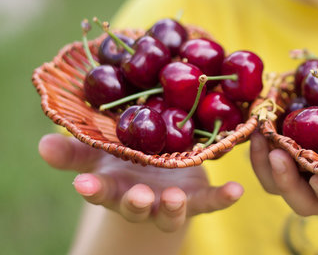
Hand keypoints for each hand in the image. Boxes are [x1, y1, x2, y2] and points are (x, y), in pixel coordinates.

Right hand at [39, 133, 243, 231]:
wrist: (158, 174)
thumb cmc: (125, 159)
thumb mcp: (99, 153)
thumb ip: (73, 151)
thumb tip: (42, 144)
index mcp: (117, 187)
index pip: (101, 193)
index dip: (93, 191)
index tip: (84, 185)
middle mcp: (143, 199)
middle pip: (136, 208)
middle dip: (135, 204)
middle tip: (137, 197)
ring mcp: (172, 201)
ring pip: (171, 212)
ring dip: (173, 208)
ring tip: (176, 199)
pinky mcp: (197, 197)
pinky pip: (210, 202)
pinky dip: (223, 199)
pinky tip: (237, 190)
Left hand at [250, 132, 317, 220]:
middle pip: (301, 201)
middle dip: (287, 182)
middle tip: (277, 155)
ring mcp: (304, 176)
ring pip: (276, 182)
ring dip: (263, 162)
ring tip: (259, 134)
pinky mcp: (290, 158)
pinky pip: (267, 159)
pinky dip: (259, 144)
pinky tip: (257, 122)